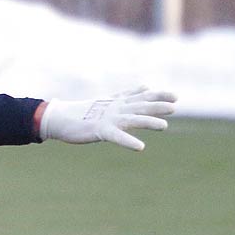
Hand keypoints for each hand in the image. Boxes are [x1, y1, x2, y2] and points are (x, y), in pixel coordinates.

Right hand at [39, 86, 176, 150]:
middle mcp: (116, 108)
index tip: (175, 96)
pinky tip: (140, 147)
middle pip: (139, 106)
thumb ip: (128, 96)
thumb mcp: (109, 101)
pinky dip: (128, 141)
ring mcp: (108, 119)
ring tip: (164, 127)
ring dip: (148, 122)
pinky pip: (116, 136)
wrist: (59, 117)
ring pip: (131, 119)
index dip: (158, 95)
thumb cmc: (84, 111)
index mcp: (118, 102)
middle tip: (173, 107)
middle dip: (157, 106)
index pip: (141, 97)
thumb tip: (145, 87)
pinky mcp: (99, 130)